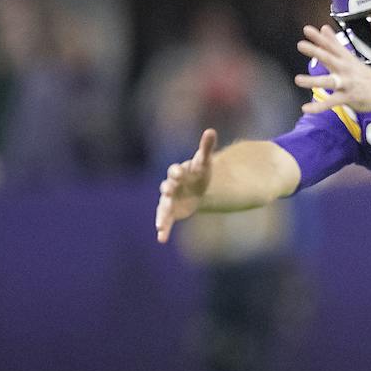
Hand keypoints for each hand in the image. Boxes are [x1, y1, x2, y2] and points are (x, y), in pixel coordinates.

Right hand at [155, 128, 216, 243]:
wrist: (196, 187)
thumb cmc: (199, 173)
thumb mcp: (204, 161)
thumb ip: (206, 147)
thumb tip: (210, 131)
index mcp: (178, 172)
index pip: (175, 170)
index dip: (177, 171)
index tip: (179, 172)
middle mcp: (171, 186)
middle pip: (167, 187)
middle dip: (167, 189)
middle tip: (167, 190)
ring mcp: (169, 200)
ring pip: (163, 207)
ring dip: (161, 216)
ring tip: (159, 225)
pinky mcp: (171, 212)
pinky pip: (166, 221)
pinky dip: (163, 229)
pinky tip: (161, 239)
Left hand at [294, 24, 370, 114]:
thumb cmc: (365, 75)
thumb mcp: (349, 58)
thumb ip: (334, 44)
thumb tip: (324, 28)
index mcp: (345, 59)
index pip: (332, 46)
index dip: (320, 38)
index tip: (307, 30)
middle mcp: (346, 69)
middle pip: (329, 58)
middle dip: (315, 51)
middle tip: (301, 44)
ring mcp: (347, 83)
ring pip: (329, 81)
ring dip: (313, 81)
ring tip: (298, 79)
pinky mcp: (349, 98)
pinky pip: (331, 103)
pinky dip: (319, 107)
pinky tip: (306, 109)